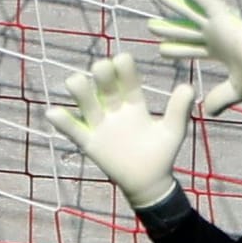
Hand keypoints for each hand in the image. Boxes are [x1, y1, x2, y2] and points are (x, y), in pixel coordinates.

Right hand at [45, 52, 196, 208]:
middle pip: (104, 86)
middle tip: (102, 70)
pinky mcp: (90, 143)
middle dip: (101, 75)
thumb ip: (178, 110)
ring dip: (79, 91)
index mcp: (134, 104)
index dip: (123, 69)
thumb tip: (188, 87)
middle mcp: (115, 109)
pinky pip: (74, 130)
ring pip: (86, 103)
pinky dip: (63, 122)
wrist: (149, 182)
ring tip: (75, 82)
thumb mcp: (172, 131)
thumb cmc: (161, 154)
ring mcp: (101, 125)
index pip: (127, 80)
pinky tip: (53, 112)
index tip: (122, 60)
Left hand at [148, 0, 241, 115]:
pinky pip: (206, 0)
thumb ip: (221, 99)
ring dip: (175, 5)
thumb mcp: (236, 91)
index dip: (177, 50)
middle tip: (150, 26)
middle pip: (187, 30)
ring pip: (191, 13)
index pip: (192, 50)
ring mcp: (219, 25)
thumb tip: (207, 111)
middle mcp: (217, 36)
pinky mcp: (224, 18)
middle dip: (169, 29)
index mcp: (220, 51)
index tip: (161, 50)